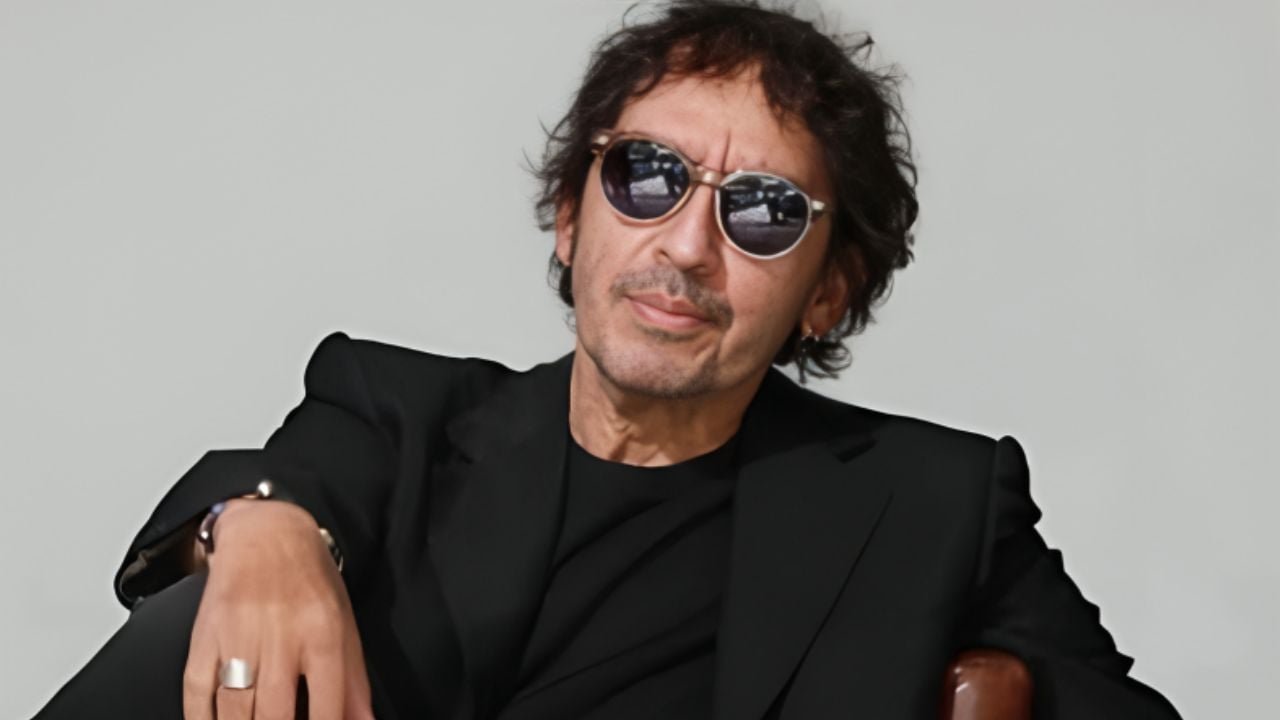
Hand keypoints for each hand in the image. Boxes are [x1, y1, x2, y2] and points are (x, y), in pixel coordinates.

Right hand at [182, 498, 374, 719]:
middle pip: (275, 714)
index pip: (327, 705)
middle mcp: (280, 637)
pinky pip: (196, 693)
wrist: (266, 533)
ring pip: (234, 711)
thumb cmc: (309, 580)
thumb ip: (354, 681)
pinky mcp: (204, 638)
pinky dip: (202, 719)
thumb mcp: (344, 623)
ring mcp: (238, 638)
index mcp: (322, 634)